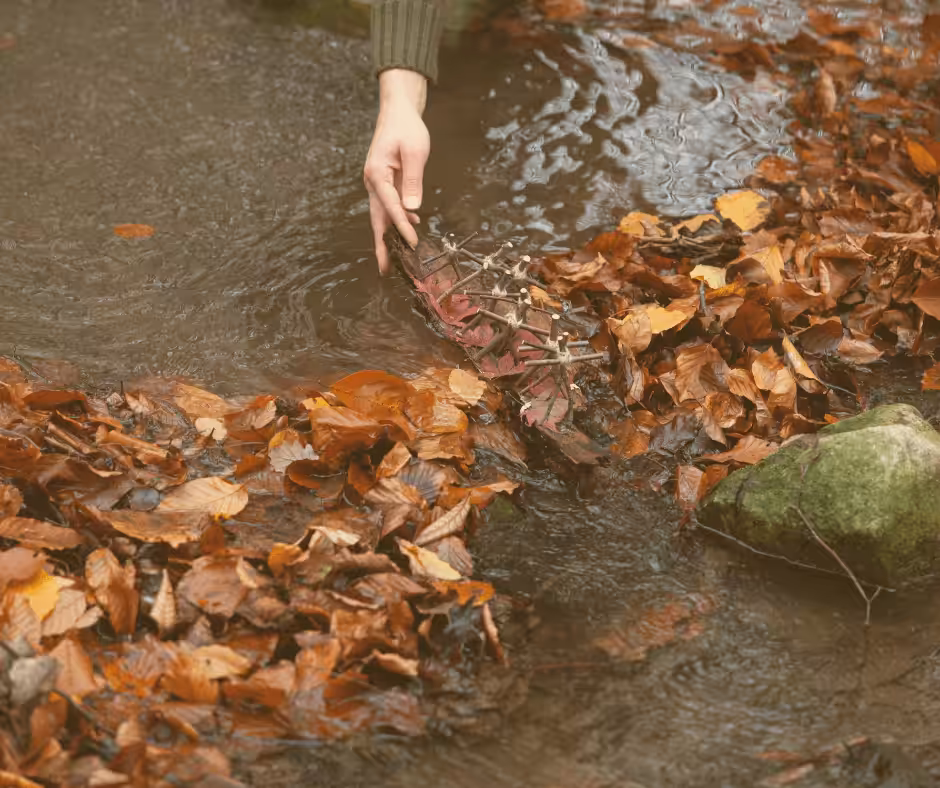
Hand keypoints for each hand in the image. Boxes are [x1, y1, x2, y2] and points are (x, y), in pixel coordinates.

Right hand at [363, 69, 429, 273]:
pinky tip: (411, 224)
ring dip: (389, 236)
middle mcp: (372, 182)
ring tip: (395, 259)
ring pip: (382, 215)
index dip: (401, 227)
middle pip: (377, 219)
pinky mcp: (385, 183)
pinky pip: (389, 206)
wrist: (397, 112)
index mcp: (377, 174)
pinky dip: (397, 219)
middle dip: (381, 245)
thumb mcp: (415, 151)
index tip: (413, 243)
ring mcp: (377, 183)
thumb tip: (412, 209)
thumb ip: (414, 180)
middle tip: (385, 269)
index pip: (390, 206)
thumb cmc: (406, 128)